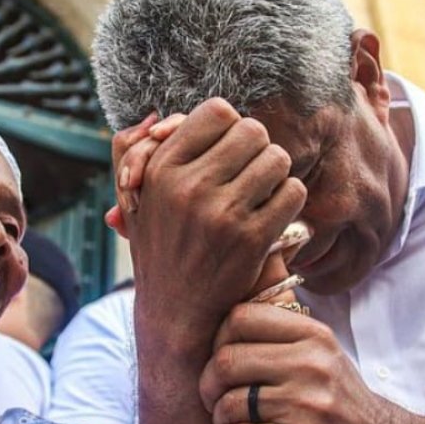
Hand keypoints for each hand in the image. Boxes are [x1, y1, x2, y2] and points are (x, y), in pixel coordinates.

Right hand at [117, 99, 305, 344]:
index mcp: (162, 168)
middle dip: (257, 149)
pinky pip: (292, 193)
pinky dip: (289, 201)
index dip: (230, 127)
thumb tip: (156, 115)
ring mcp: (222, 213)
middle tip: (249, 171)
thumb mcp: (132, 198)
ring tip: (262, 192)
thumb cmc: (159, 246)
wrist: (175, 312)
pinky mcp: (251, 238)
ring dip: (276, 174)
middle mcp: (189, 186)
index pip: (217, 112)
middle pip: (253, 130)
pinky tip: (273, 215)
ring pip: (277, 158)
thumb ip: (132, 149)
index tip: (225, 151)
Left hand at [199, 303, 413, 423]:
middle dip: (208, 383)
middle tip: (212, 396)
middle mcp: (311, 365)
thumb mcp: (322, 352)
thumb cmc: (339, 398)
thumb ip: (281, 334)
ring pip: (230, 403)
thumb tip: (225, 319)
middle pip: (227, 360)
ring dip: (218, 417)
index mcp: (313, 335)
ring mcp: (307, 405)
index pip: (241, 318)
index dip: (218, 338)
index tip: (219, 357)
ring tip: (227, 421)